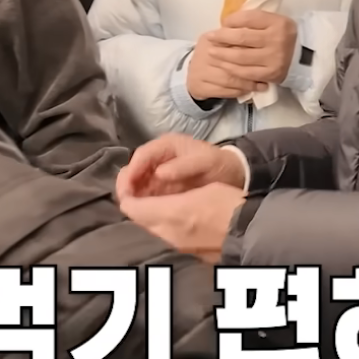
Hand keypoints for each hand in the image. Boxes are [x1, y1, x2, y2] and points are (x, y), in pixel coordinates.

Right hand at [116, 133, 248, 199]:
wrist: (233, 174)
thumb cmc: (218, 163)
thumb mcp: (205, 161)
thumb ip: (183, 166)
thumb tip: (159, 173)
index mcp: (166, 146)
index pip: (142, 155)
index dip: (133, 171)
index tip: (129, 188)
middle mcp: (157, 158)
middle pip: (133, 169)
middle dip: (127, 184)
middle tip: (126, 202)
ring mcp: (157, 173)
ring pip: (136, 183)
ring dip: (131, 195)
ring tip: (131, 210)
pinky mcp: (161, 188)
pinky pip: (145, 194)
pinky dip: (140, 202)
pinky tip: (140, 213)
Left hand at [120, 182, 246, 261]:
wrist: (254, 232)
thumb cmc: (229, 204)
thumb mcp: (200, 189)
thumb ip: (170, 197)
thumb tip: (152, 204)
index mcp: (170, 214)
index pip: (130, 207)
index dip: (127, 195)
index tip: (133, 189)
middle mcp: (167, 236)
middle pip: (136, 223)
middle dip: (137, 211)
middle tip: (146, 199)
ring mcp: (176, 252)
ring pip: (149, 236)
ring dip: (149, 225)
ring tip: (161, 214)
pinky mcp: (186, 261)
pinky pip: (164, 247)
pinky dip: (163, 238)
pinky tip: (176, 230)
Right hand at [185, 33, 260, 100]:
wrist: (191, 72)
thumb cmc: (213, 55)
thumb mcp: (221, 42)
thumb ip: (236, 40)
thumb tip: (261, 45)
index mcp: (210, 38)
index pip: (232, 43)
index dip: (250, 51)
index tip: (265, 56)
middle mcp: (204, 54)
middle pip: (231, 62)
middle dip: (251, 69)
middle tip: (267, 74)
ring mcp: (200, 71)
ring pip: (228, 79)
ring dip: (247, 83)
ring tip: (261, 85)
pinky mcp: (199, 86)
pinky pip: (223, 91)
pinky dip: (238, 92)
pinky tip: (248, 91)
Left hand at [203, 9, 298, 86]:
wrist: (304, 56)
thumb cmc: (282, 35)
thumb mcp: (274, 21)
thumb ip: (254, 20)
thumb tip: (227, 24)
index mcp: (278, 22)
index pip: (248, 18)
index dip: (231, 20)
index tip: (223, 23)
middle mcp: (276, 40)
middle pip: (241, 37)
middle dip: (221, 37)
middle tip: (210, 37)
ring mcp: (274, 59)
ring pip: (240, 57)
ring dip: (222, 54)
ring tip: (211, 52)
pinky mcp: (271, 74)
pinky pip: (245, 73)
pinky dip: (231, 69)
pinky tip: (223, 65)